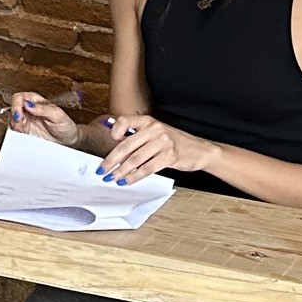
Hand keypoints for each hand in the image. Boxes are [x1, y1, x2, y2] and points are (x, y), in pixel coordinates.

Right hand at [9, 91, 82, 145]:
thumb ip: (43, 109)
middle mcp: (28, 109)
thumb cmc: (65, 125)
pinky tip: (23, 134)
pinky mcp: (25, 131)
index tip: (19, 114)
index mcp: (35, 101)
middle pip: (12, 108)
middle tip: (20, 124)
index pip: (19, 97)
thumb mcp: (58, 115)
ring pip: (11, 120)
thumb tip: (28, 104)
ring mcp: (25, 120)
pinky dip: (16, 133)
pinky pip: (15, 131)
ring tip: (23, 130)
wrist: (67, 141)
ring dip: (14, 125)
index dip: (16, 105)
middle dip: (14, 116)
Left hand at [97, 115, 214, 183]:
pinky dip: (135, 177)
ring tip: (112, 178)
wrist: (200, 150)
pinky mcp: (170, 156)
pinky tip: (127, 181)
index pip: (125, 120)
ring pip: (135, 159)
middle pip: (126, 145)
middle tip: (101, 170)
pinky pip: (147, 168)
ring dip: (121, 171)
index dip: (115, 130)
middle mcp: (155, 129)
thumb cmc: (174, 143)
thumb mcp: (156, 133)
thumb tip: (116, 151)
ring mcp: (163, 142)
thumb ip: (138, 138)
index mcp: (148, 121)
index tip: (110, 141)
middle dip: (111, 160)